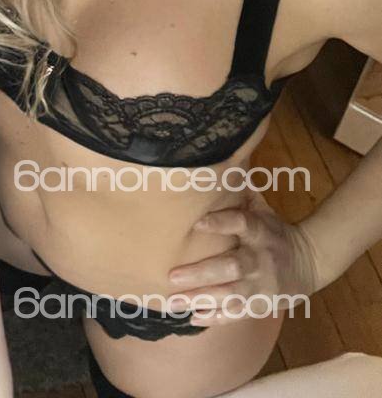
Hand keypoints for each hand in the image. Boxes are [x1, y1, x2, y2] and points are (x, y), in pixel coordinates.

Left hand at [165, 189, 320, 326]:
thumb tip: (219, 163)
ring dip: (201, 299)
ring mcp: (262, 286)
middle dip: (201, 273)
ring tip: (173, 301)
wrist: (309, 263)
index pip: (242, 224)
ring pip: (230, 295)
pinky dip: (217, 317)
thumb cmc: (274, 231)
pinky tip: (194, 317)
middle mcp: (261, 259)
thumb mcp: (264, 210)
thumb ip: (241, 193)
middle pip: (231, 267)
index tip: (196, 223)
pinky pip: (238, 314)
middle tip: (172, 275)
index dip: (221, 223)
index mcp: (261, 232)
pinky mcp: (261, 304)